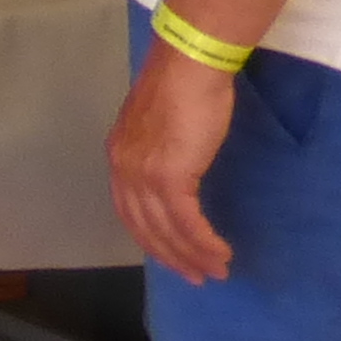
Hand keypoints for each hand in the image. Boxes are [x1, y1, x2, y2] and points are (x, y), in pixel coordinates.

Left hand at [111, 46, 239, 283]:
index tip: (171, 256)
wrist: (190, 65)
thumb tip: (175, 171)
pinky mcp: (169, 176)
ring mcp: (143, 173)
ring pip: (166, 229)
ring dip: (192, 255)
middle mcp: (124, 167)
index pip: (129, 210)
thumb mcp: (162, 126)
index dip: (150, 237)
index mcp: (120, 155)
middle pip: (144, 226)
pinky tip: (220, 253)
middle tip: (197, 276)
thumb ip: (161, 151)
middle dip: (171, 256)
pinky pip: (186, 222)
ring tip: (216, 271)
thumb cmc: (184, 87)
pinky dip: (203, 242)